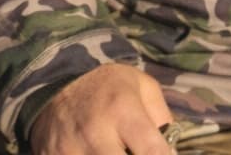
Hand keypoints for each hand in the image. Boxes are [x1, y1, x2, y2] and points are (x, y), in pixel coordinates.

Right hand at [30, 64, 173, 154]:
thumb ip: (162, 118)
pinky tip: (99, 153)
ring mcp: (69, 150)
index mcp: (123, 110)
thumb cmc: (109, 86)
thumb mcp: (144, 87)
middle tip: (138, 151)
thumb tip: (173, 152)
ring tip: (120, 149)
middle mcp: (95, 133)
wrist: (57, 83)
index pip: (152, 152)